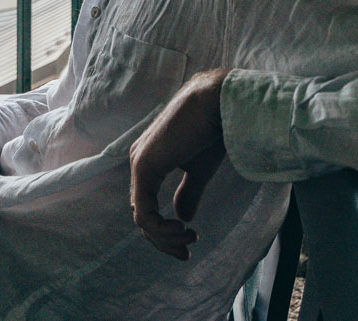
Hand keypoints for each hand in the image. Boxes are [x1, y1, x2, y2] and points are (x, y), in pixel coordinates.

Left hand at [130, 67, 229, 259]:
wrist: (218, 104)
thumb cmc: (212, 131)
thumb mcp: (198, 170)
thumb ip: (187, 192)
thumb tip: (183, 217)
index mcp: (150, 162)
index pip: (147, 207)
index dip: (165, 231)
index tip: (191, 241)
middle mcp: (139, 162)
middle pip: (143, 217)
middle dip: (164, 241)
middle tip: (187, 253)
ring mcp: (139, 164)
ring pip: (142, 219)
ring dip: (166, 238)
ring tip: (190, 238)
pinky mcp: (144, 167)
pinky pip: (144, 213)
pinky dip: (162, 230)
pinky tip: (184, 230)